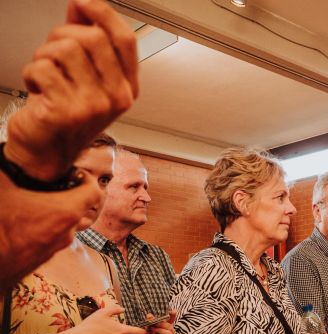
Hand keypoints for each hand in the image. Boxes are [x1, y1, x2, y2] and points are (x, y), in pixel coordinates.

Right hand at [0, 170, 103, 288]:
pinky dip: (49, 226)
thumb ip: (9, 170)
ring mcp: (58, 247)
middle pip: (83, 209)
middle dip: (74, 195)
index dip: (86, 179)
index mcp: (64, 212)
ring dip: (60, 211)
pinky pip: (56, 237)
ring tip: (39, 201)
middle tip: (55, 184)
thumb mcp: (1, 186)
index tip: (74, 173)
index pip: (94, 192)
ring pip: (69, 224)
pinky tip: (29, 220)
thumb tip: (11, 158)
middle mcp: (68, 231)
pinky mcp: (45, 257)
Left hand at [4, 0, 137, 179]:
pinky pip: (43, 68)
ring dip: (43, 55)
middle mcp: (116, 97)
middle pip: (92, 37)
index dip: (103, 13)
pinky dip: (30, 73)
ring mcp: (94, 105)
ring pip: (65, 49)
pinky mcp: (67, 110)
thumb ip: (86, 41)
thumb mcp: (84, 77)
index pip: (125, 40)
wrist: (46, 152)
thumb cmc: (63, 114)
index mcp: (126, 87)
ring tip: (45, 74)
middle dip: (62, 35)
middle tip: (53, 54)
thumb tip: (83, 6)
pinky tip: (37, 89)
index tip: (83, 3)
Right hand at [68, 304, 145, 333]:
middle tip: (117, 328)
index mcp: (123, 331)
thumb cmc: (90, 326)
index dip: (143, 330)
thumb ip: (115, 309)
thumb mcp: (102, 313)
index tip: (142, 328)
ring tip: (106, 333)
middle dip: (127, 333)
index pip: (140, 333)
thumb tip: (122, 309)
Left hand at [136, 310, 176, 333]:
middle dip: (161, 325)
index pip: (171, 320)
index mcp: (166, 326)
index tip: (173, 311)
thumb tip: (149, 315)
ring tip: (152, 331)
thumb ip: (150, 321)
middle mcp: (169, 332)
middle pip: (169, 327)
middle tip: (152, 325)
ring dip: (159, 331)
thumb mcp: (149, 326)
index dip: (173, 315)